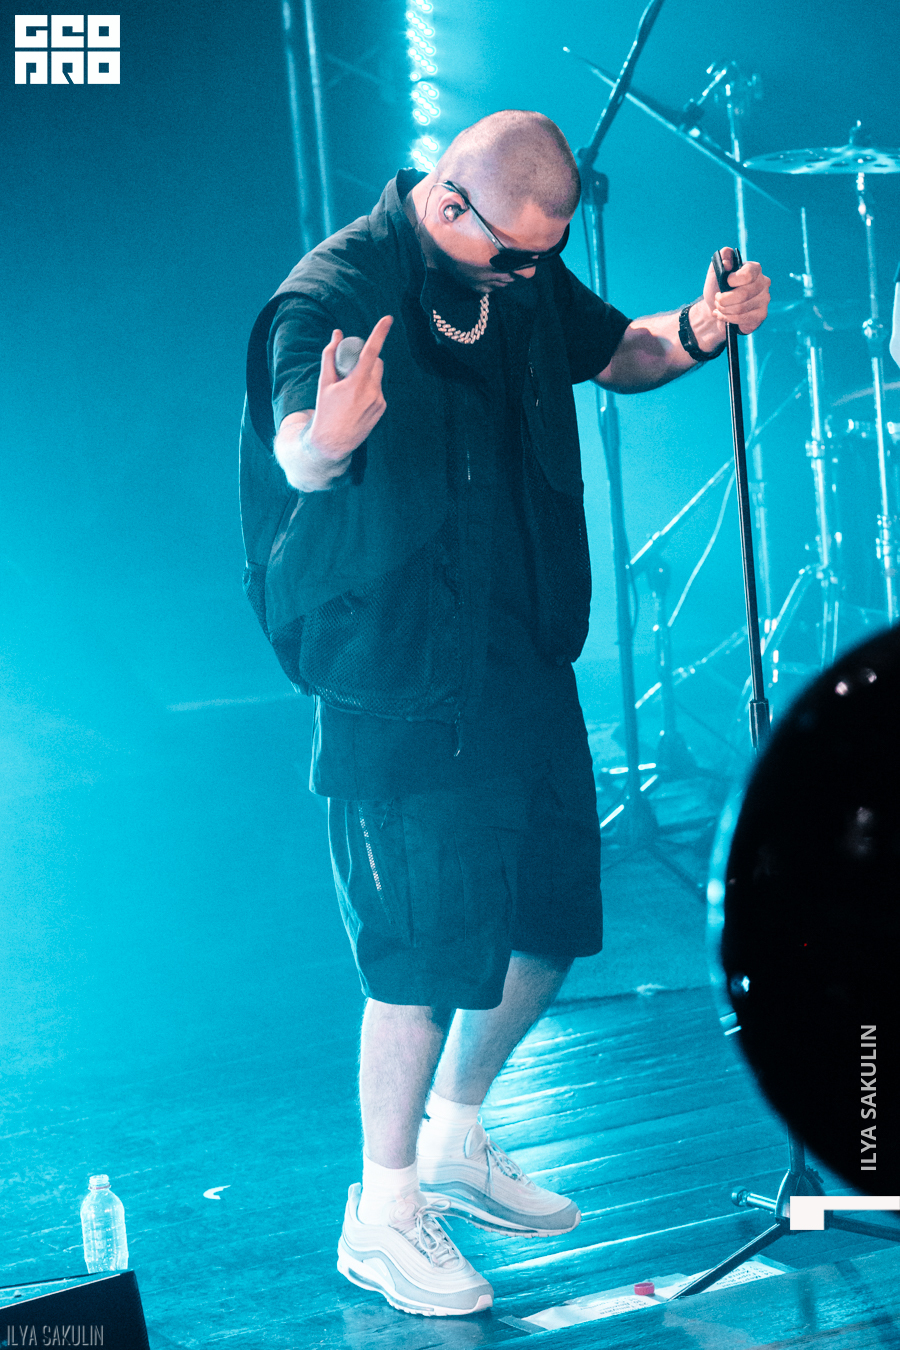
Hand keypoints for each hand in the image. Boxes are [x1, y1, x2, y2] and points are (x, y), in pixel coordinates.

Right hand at [308, 314, 392, 460]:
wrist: (333, 442)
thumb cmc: (325, 410)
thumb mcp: (324, 383)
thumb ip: (330, 355)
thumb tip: (337, 334)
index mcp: (356, 383)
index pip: (371, 352)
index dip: (380, 333)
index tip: (388, 319)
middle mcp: (372, 391)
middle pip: (377, 362)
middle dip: (366, 359)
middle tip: (350, 368)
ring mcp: (379, 401)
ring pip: (378, 376)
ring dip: (368, 375)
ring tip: (351, 390)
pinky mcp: (382, 408)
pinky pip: (378, 389)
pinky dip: (370, 388)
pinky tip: (357, 401)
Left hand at [700, 248, 770, 335]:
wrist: (717, 310)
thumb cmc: (717, 290)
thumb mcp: (714, 275)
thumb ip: (719, 263)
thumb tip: (726, 261)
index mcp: (754, 269)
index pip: (749, 273)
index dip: (733, 280)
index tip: (725, 282)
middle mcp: (763, 282)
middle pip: (744, 293)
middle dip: (724, 300)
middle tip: (717, 300)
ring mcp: (764, 299)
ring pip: (742, 308)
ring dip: (724, 310)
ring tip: (719, 308)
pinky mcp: (762, 314)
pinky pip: (743, 318)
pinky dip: (729, 318)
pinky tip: (724, 316)